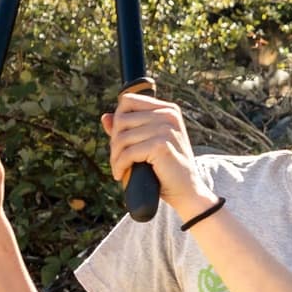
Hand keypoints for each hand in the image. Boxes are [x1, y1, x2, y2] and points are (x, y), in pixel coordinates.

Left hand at [102, 87, 205, 219]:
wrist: (186, 191)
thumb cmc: (166, 168)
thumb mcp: (147, 144)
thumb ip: (128, 128)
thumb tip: (105, 117)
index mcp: (168, 109)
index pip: (128, 101)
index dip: (118, 120)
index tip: (120, 140)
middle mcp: (169, 115)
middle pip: (121, 119)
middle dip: (115, 141)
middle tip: (119, 159)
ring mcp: (166, 129)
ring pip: (122, 137)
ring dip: (115, 156)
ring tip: (119, 168)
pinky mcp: (161, 145)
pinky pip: (128, 152)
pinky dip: (120, 165)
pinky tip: (120, 174)